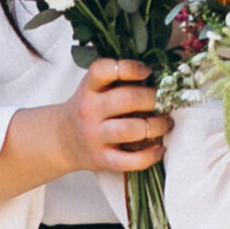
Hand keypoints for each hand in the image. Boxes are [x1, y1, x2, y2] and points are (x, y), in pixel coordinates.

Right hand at [51, 57, 169, 174]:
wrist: (62, 140)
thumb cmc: (89, 111)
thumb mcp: (94, 90)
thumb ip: (117, 82)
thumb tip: (159, 81)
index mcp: (88, 89)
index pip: (103, 71)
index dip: (128, 68)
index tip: (147, 72)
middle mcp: (89, 110)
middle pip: (127, 99)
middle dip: (153, 99)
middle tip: (166, 102)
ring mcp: (95, 136)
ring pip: (130, 129)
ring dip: (156, 126)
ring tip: (167, 123)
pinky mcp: (102, 159)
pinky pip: (129, 160)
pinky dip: (149, 156)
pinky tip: (159, 149)